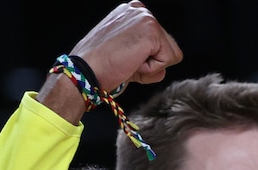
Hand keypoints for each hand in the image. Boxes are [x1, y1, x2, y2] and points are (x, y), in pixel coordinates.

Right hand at [37, 2, 182, 122]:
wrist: (86, 71)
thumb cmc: (99, 66)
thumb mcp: (126, 55)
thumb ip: (147, 57)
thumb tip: (163, 70)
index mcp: (132, 12)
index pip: (158, 42)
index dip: (145, 59)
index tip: (123, 58)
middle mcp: (140, 10)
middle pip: (168, 47)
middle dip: (151, 63)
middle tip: (125, 62)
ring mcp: (146, 18)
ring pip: (171, 54)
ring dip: (151, 67)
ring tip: (128, 62)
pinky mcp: (152, 32)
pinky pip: (168, 61)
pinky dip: (151, 70)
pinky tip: (132, 63)